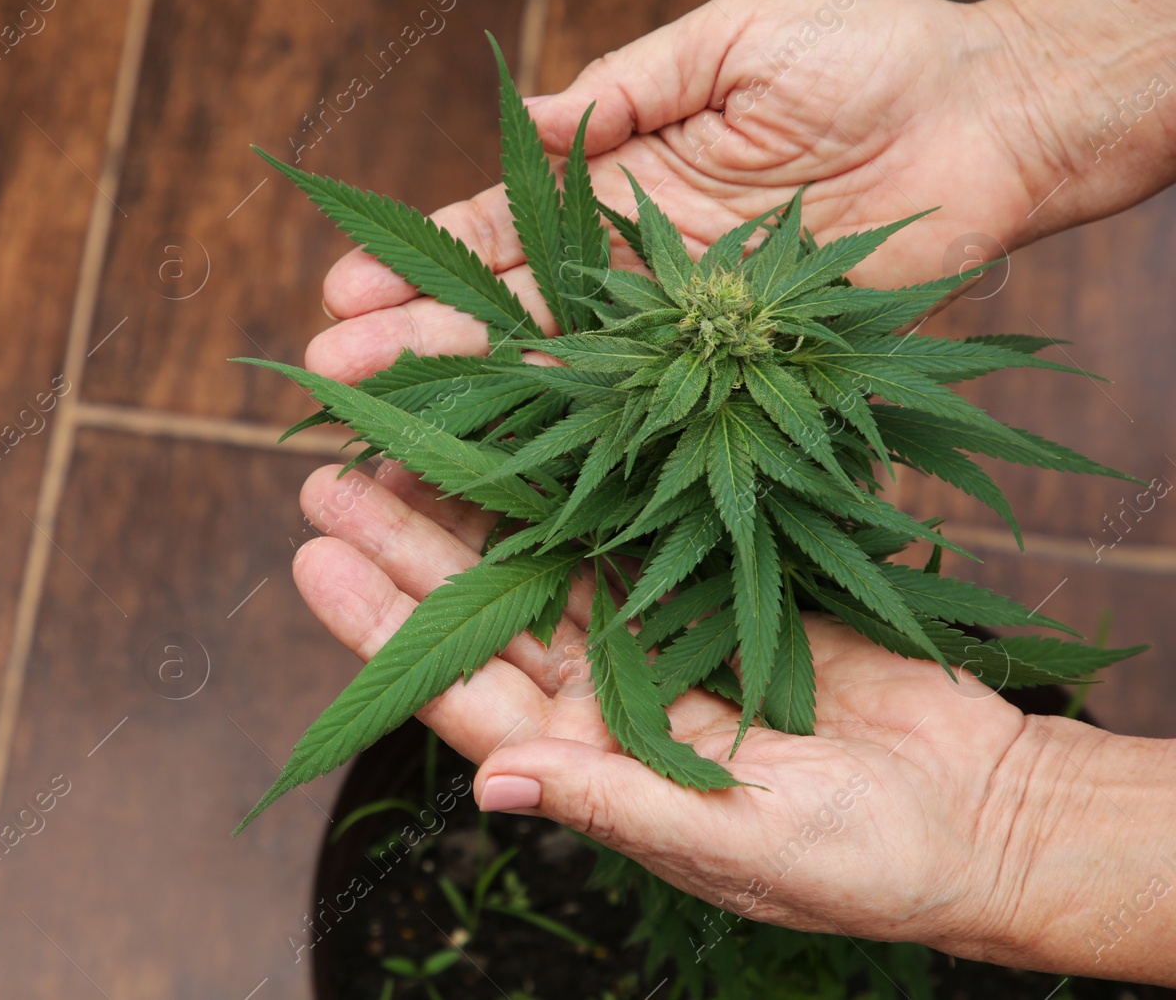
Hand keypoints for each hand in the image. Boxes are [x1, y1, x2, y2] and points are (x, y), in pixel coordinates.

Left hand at [291, 459, 1175, 979]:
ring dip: (469, 511)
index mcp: (592, 767)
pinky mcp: (708, 598)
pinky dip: (571, 491)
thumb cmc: (865, 857)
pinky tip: (522, 439)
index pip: (463, 694)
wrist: (979, 813)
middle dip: (401, 550)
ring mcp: (652, 647)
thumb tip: (497, 785)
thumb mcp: (741, 841)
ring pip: (537, 567)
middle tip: (326, 479)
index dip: (385, 629)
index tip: (317, 559)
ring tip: (398, 445)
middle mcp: (601, 704)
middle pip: (480, 617)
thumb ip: (618, 802)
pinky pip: (621, 537)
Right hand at [307, 0, 1054, 383]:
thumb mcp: (729, 42)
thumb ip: (628, 82)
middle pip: (509, 308)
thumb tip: (533, 108)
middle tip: (331, 366)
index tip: (347, 281)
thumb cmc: (865, 58)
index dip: (426, 256)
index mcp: (621, 181)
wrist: (985, 118)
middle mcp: (636, 263)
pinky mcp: (743, 364)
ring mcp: (685, 323)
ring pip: (562, 366)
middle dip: (418, 337)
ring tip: (380, 415)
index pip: (501, 227)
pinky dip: (580, 425)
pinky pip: (653, 401)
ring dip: (472, 392)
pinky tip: (504, 446)